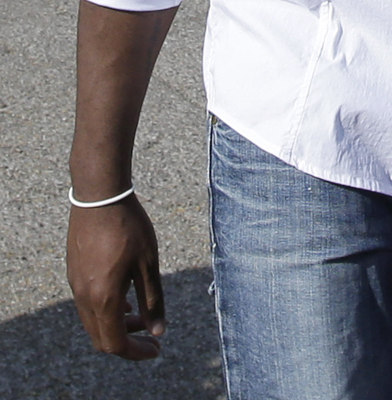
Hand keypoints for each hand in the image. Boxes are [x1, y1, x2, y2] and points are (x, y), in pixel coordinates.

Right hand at [67, 197, 165, 359]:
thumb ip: (153, 300)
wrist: (99, 198)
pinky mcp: (74, 274)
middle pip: (101, 337)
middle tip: (152, 338)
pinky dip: (107, 312)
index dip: (136, 352)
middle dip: (127, 343)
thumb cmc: (130, 227)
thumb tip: (159, 330)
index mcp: (103, 298)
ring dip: (117, 327)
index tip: (156, 350)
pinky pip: (88, 305)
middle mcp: (83, 297)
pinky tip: (127, 302)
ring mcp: (75, 286)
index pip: (114, 343)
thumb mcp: (149, 264)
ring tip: (143, 319)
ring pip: (94, 322)